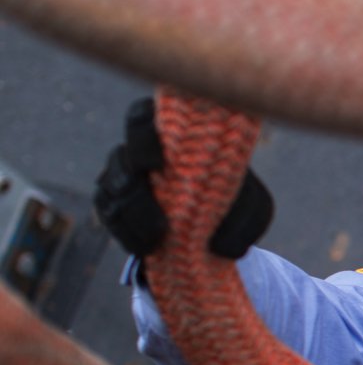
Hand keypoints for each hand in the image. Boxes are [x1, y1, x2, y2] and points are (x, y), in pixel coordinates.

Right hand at [92, 97, 274, 261]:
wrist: (215, 226)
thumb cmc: (234, 200)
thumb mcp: (251, 207)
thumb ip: (245, 218)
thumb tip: (224, 247)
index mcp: (172, 134)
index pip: (143, 117)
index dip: (144, 136)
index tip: (158, 161)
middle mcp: (140, 150)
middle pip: (120, 153)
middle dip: (131, 177)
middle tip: (154, 204)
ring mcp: (122, 176)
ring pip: (112, 188)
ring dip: (133, 214)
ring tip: (158, 236)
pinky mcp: (113, 203)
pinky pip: (109, 215)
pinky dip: (126, 233)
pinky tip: (147, 248)